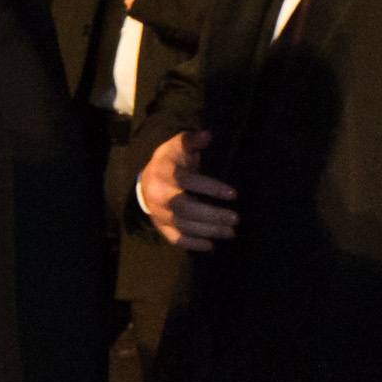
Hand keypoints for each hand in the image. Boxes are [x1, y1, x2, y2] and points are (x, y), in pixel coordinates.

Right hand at [137, 129, 237, 251]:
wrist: (146, 180)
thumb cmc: (170, 162)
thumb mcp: (177, 146)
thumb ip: (192, 140)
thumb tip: (207, 136)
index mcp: (164, 174)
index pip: (188, 182)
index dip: (211, 188)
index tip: (233, 195)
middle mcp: (159, 196)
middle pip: (185, 209)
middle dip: (212, 215)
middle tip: (236, 219)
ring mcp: (158, 213)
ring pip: (183, 225)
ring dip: (208, 231)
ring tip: (231, 232)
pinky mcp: (160, 226)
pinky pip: (175, 238)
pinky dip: (192, 244)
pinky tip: (210, 246)